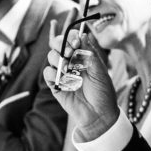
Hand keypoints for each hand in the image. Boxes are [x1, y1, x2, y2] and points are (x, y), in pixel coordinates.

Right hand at [42, 19, 119, 140]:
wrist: (98, 115)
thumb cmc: (103, 92)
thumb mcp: (100, 72)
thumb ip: (90, 54)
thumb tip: (84, 35)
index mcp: (83, 56)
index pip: (72, 39)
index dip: (71, 36)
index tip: (75, 41)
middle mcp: (71, 62)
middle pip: (57, 44)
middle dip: (61, 44)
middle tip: (69, 51)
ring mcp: (62, 73)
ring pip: (51, 56)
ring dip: (59, 59)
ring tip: (69, 70)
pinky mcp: (55, 85)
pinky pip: (48, 73)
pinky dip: (53, 73)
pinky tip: (63, 79)